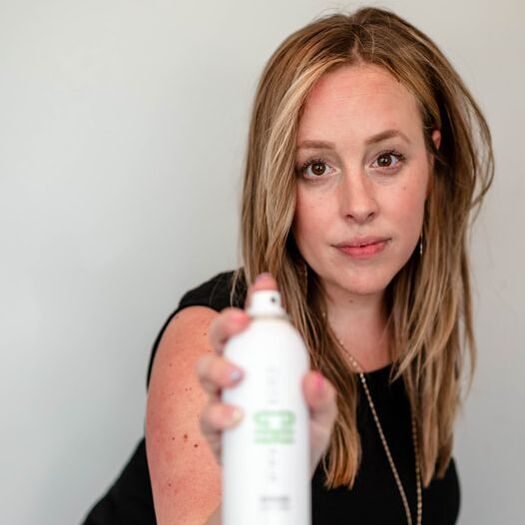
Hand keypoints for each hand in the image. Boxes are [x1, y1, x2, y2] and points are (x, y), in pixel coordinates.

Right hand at [196, 273, 337, 475]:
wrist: (281, 482)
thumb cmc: (299, 441)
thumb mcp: (321, 419)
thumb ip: (323, 398)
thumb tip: (313, 379)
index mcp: (264, 362)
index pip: (257, 326)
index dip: (258, 299)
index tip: (265, 281)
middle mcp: (239, 373)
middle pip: (221, 337)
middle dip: (227, 322)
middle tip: (243, 323)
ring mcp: (223, 399)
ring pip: (204, 368)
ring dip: (217, 365)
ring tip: (237, 374)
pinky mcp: (215, 430)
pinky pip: (207, 414)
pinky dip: (219, 413)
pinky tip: (235, 416)